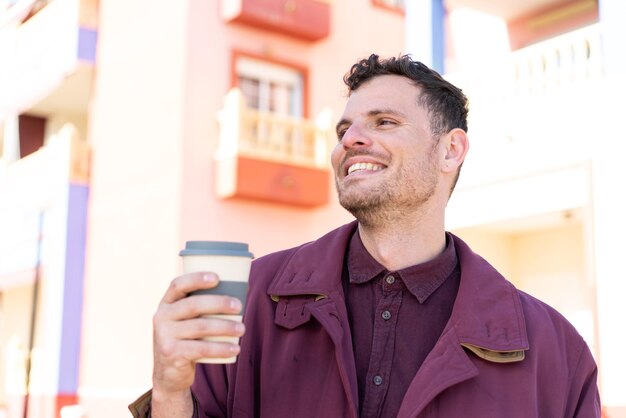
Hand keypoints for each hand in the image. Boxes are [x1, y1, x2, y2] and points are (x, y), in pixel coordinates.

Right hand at [151, 272, 244, 414]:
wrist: (169, 373)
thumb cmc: (187, 339)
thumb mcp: (187, 320)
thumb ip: (204, 306)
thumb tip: (243, 288)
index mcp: (167, 303)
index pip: (177, 285)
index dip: (196, 278)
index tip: (217, 277)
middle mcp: (162, 317)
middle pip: (193, 305)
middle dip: (219, 303)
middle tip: (239, 306)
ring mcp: (164, 336)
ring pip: (200, 327)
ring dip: (225, 327)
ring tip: (242, 329)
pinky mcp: (172, 354)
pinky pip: (201, 349)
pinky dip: (221, 348)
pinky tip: (235, 348)